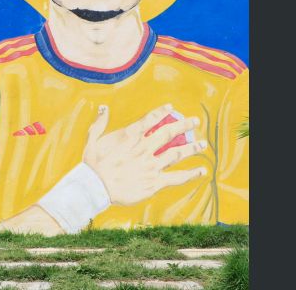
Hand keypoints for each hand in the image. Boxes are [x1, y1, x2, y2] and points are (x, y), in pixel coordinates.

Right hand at [83, 104, 207, 205]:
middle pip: (168, 133)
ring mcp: (151, 165)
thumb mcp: (92, 141)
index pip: (150, 120)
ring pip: (177, 153)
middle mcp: (143, 149)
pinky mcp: (155, 182)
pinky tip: (201, 171)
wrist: (96, 188)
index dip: (162, 112)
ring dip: (191, 148)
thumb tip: (103, 108)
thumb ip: (99, 124)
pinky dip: (191, 174)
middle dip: (184, 125)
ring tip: (203, 144)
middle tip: (195, 121)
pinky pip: (177, 177)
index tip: (172, 108)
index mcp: (130, 137)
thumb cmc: (92, 165)